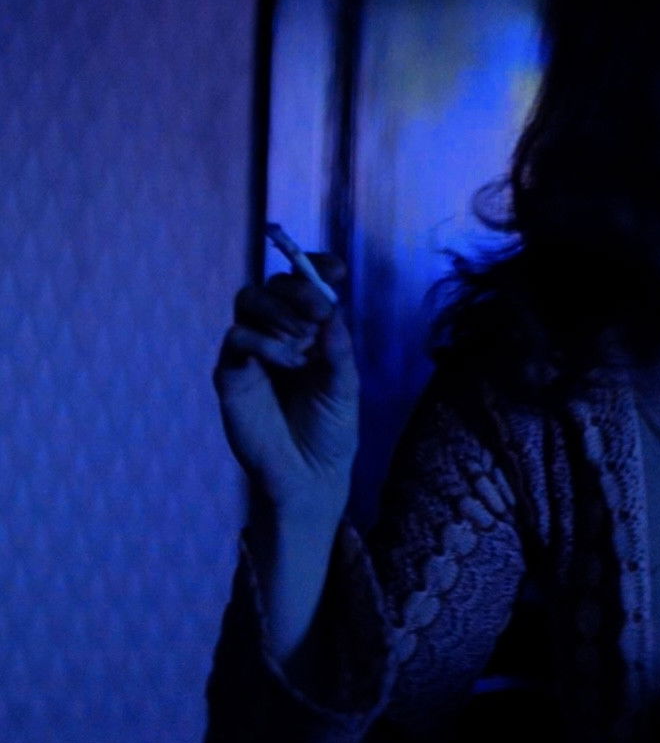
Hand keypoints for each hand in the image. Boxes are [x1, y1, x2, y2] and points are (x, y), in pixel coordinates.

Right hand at [212, 252, 358, 522]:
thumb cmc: (331, 429)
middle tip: (319, 315)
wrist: (309, 475)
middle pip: (274, 285)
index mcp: (312, 329)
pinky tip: (288, 362)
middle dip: (299, 291)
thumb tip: (331, 308)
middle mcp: (279, 332)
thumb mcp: (345, 386)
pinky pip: (236, 338)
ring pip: (249, 300)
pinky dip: (263, 341)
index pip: (307, 282)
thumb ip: (338, 348)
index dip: (316, 267)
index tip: (335, 271)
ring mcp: (252, 351)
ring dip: (278, 312)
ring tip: (304, 344)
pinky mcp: (231, 373)